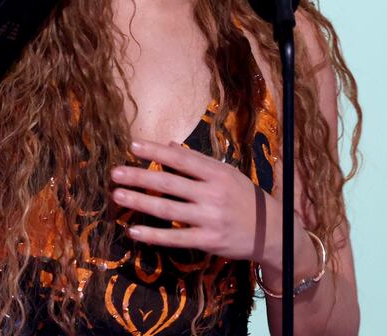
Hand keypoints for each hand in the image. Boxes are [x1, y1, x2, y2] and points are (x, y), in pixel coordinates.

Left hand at [110, 140, 275, 261]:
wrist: (271, 231)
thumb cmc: (245, 197)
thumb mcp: (227, 173)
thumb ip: (198, 161)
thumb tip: (169, 144)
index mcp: (217, 173)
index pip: (181, 159)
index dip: (156, 152)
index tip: (133, 145)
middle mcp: (213, 194)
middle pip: (169, 183)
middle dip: (139, 177)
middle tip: (115, 173)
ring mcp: (210, 218)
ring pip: (168, 210)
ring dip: (140, 202)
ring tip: (117, 196)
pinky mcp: (208, 240)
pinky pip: (175, 238)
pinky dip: (153, 235)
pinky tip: (133, 231)